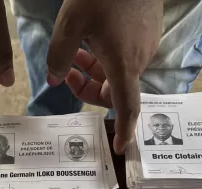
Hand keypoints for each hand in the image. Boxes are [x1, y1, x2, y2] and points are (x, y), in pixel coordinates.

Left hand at [47, 0, 162, 153]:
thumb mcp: (70, 26)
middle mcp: (139, 60)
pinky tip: (90, 39)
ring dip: (94, 71)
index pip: (127, 107)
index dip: (124, 130)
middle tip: (66, 72)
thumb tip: (55, 79)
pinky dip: (105, 57)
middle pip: (115, 91)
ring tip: (73, 51)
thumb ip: (59, 58)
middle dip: (88, 89)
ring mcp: (145, 46)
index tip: (120, 148)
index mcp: (123, 65)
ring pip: (118, 73)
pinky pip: (125, 57)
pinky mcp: (146, 33)